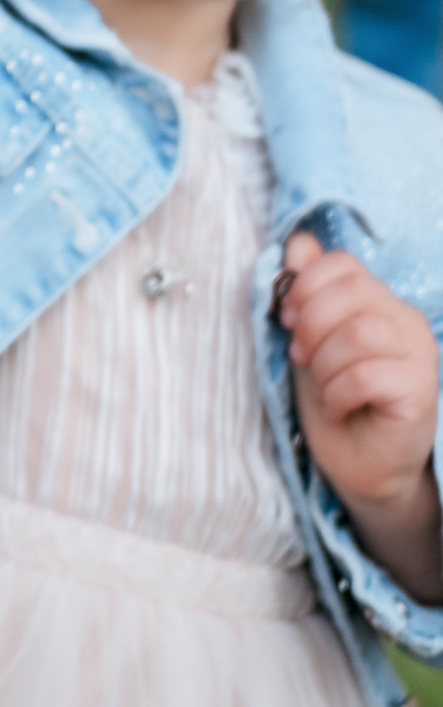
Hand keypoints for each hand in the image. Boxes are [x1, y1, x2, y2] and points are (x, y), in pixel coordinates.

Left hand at [281, 230, 441, 602]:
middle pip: (351, 291)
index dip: (305, 285)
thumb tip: (297, 242)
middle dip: (311, 323)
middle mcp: (406, 320)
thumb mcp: (308, 339)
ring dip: (325, 362)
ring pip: (360, 332)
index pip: (343, 264)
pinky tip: (339, 406)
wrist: (357, 463)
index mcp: (379, 301)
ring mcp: (420, 354)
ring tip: (324, 386)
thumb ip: (305, 291)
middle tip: (301, 356)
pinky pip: (367, 374)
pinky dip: (339, 391)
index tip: (286, 319)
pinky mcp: (421, 390)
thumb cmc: (333, 399)